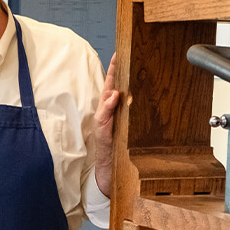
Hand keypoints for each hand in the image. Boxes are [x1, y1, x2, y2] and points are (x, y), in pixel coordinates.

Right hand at [94, 53, 119, 197]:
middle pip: (108, 90)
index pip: (114, 89)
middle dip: (113, 73)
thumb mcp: (124, 133)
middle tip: (118, 55)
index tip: (121, 54)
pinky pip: (104, 120)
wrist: (108, 175)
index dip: (116, 72)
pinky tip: (114, 97)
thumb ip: (123, 117)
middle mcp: (107, 116)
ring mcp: (103, 125)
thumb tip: (127, 98)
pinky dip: (108, 108)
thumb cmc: (117, 153)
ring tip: (116, 68)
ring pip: (105, 101)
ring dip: (110, 85)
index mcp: (113, 113)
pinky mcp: (103, 135)